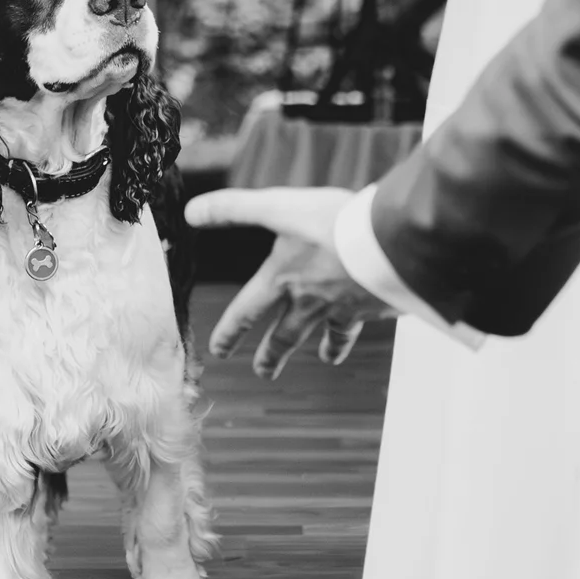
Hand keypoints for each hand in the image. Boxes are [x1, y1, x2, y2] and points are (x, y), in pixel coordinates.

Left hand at [183, 187, 390, 376]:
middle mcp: (308, 302)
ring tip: (324, 360)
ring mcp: (341, 308)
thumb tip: (192, 211)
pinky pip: (362, 323)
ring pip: (327, 337)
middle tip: (263, 372)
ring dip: (323, 350)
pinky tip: (362, 330)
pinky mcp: (371, 306)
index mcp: (282, 280)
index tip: (219, 351)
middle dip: (271, 356)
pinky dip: (358, 332)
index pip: (246, 312)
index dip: (230, 332)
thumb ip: (234, 208)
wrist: (387, 241)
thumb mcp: (278, 207)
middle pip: (284, 337)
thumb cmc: (332, 222)